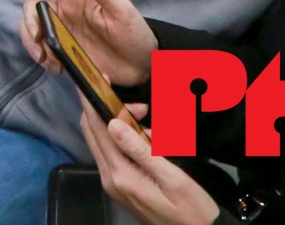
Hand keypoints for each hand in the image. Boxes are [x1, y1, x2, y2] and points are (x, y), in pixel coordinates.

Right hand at [11, 0, 157, 86]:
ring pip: (32, 33)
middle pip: (31, 11)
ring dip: (33, 45)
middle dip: (28, 25)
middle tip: (39, 43)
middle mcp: (63, 12)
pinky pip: (44, 54)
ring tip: (48, 61)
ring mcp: (62, 34)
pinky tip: (57, 68)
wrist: (143, 66)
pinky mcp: (64, 54)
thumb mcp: (121, 9)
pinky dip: (44, 61)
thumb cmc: (134, 31)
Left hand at [81, 104, 216, 224]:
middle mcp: (109, 177)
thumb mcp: (172, 178)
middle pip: (93, 131)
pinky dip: (124, 139)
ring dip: (120, 124)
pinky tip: (148, 140)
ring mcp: (112, 182)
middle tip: (140, 107)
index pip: (97, 128)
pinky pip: (113, 153)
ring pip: (103, 141)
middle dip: (109, 110)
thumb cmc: (191, 208)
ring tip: (150, 124)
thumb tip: (112, 123)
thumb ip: (141, 150)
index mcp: (120, 174)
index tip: (96, 76)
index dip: (93, 100)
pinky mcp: (120, 185)